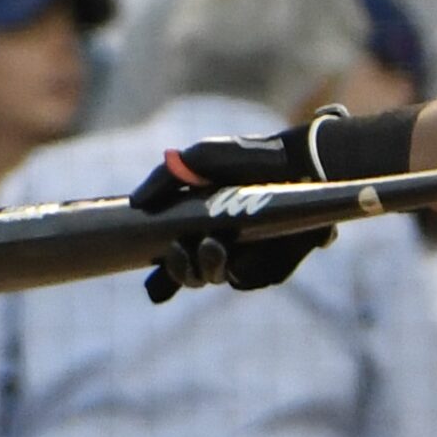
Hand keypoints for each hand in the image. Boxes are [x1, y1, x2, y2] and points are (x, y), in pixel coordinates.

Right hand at [130, 115, 342, 301]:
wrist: (300, 161)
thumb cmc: (250, 158)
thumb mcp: (202, 158)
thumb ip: (166, 177)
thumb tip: (136, 203)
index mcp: (197, 228)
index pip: (172, 263)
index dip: (161, 277)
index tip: (156, 274)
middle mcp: (219, 247)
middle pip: (192, 278)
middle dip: (181, 271)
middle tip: (180, 250)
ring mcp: (247, 257)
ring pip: (220, 279)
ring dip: (210, 268)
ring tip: (213, 243)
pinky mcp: (276, 264)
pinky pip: (254, 278)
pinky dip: (248, 266)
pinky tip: (248, 249)